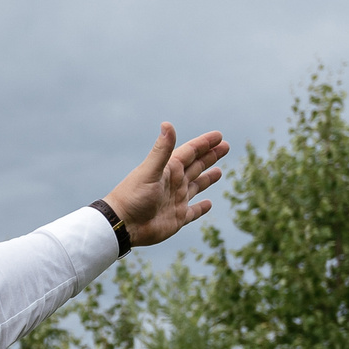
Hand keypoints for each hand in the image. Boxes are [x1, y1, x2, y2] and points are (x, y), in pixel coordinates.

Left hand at [102, 122, 229, 247]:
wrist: (122, 224)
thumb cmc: (133, 196)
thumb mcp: (149, 171)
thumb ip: (161, 150)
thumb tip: (167, 124)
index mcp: (168, 169)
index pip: (190, 152)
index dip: (204, 143)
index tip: (219, 136)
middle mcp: (174, 182)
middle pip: (196, 165)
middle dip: (210, 156)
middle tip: (225, 146)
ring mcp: (176, 200)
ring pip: (196, 186)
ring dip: (207, 178)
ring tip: (219, 171)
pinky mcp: (177, 218)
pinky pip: (193, 212)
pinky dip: (201, 208)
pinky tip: (209, 204)